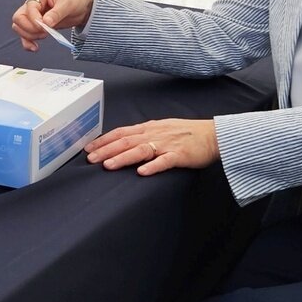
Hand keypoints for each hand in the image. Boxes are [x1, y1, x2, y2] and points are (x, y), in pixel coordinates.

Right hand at [12, 0, 94, 52]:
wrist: (85, 6)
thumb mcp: (68, 3)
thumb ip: (57, 13)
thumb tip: (46, 22)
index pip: (28, 7)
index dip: (34, 19)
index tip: (44, 26)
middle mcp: (33, 4)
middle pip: (19, 18)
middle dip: (29, 28)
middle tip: (44, 32)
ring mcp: (34, 16)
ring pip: (20, 27)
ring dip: (29, 36)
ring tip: (43, 37)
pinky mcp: (37, 26)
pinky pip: (26, 35)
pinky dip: (28, 42)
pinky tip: (34, 47)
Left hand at [84, 118, 218, 175]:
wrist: (213, 134)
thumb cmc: (187, 133)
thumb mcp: (161, 129)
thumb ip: (144, 135)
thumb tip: (123, 142)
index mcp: (149, 128)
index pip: (121, 132)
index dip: (104, 140)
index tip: (88, 148)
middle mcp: (155, 134)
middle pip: (126, 141)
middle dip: (106, 150)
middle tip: (90, 159)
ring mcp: (167, 144)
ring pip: (141, 150)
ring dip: (123, 157)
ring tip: (108, 165)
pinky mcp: (181, 155)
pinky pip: (165, 161)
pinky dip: (153, 166)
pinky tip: (142, 173)